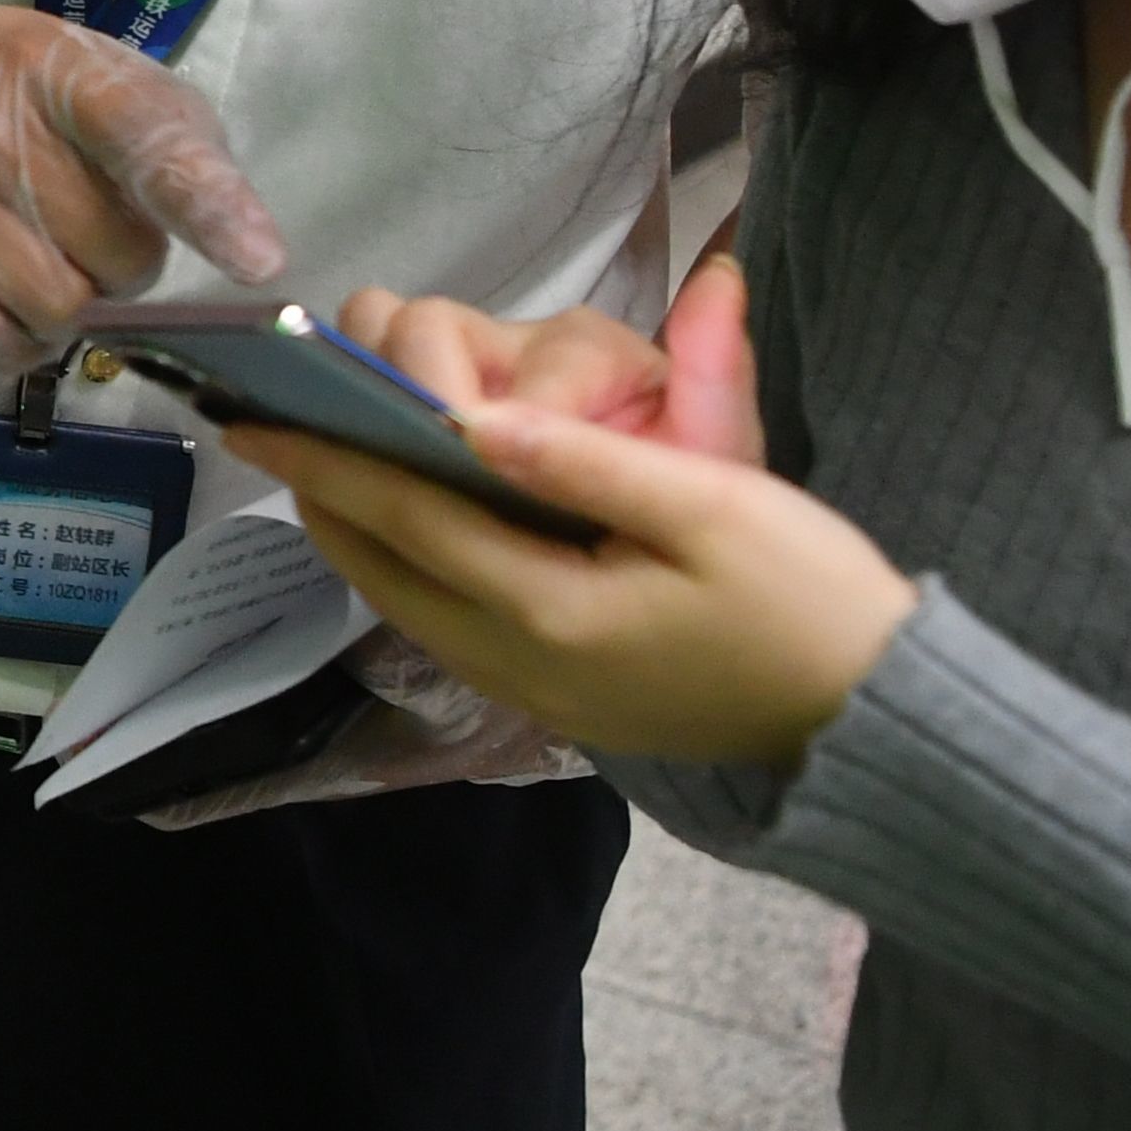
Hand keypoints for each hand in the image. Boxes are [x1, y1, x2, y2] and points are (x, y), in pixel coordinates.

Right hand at [0, 0, 287, 364]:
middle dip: (126, 262)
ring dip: (75, 307)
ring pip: (58, 311)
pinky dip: (21, 344)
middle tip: (91, 232)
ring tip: (48, 264)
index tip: (258, 260)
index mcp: (57, 70)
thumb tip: (225, 234)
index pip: (143, 137)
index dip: (207, 202)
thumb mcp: (83, 70)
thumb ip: (165, 136)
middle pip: (115, 256)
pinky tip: (11, 305)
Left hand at [226, 261, 917, 769]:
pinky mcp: (556, 700)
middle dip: (322, 491)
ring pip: (406, 600)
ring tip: (316, 462)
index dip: (328, 456)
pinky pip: (446, 622)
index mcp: (553, 611)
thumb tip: (474, 415)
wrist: (874, 722)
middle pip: (385, 566)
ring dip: (357, 531)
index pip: (410, 516)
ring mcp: (534, 693)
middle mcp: (520, 663)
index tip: (256, 408)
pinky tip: (403, 522)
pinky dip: (407, 563)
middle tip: (266, 421)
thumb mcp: (716, 506)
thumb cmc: (810, 600)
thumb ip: (587, 461)